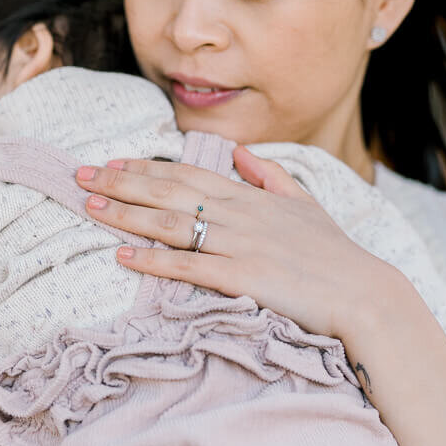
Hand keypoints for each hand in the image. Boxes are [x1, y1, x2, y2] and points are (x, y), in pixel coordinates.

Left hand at [75, 147, 399, 340]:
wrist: (363, 293)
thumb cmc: (334, 254)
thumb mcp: (305, 203)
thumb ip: (270, 175)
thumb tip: (238, 152)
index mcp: (250, 196)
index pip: (186, 174)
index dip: (145, 167)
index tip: (110, 161)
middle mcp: (240, 214)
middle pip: (169, 192)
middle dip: (122, 182)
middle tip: (81, 177)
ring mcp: (240, 244)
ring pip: (172, 224)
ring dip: (127, 214)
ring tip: (91, 207)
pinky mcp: (243, 277)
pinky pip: (188, 266)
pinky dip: (152, 260)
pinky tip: (123, 256)